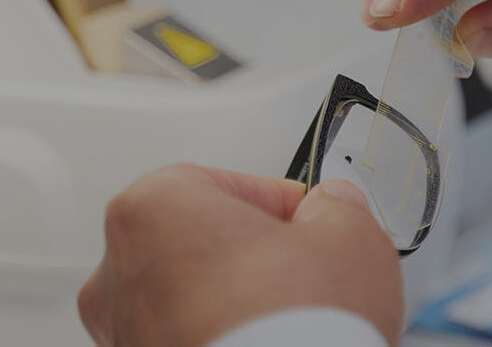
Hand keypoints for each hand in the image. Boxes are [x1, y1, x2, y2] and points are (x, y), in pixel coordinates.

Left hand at [77, 164, 402, 345]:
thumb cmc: (290, 327)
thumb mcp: (350, 236)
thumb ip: (338, 205)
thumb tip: (334, 208)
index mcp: (154, 208)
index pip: (230, 183)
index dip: (284, 203)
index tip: (313, 220)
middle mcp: (120, 270)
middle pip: (205, 241)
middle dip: (257, 254)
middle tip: (308, 269)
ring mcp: (126, 332)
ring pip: (195, 297)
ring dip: (240, 301)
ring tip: (293, 319)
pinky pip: (192, 338)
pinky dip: (227, 340)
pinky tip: (274, 344)